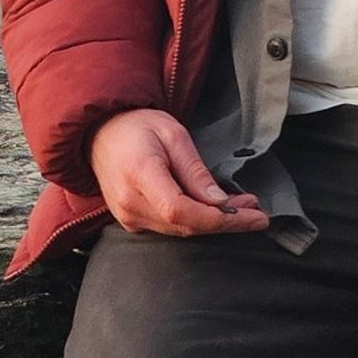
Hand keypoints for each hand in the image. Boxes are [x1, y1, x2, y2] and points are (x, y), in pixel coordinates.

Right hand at [87, 109, 270, 237]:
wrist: (101, 133)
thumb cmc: (137, 126)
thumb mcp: (172, 134)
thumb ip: (195, 170)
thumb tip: (219, 201)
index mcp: (140, 175)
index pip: (183, 211)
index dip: (221, 219)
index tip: (253, 216)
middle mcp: (130, 204)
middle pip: (186, 226)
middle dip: (227, 221)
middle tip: (256, 211)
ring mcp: (128, 217)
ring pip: (180, 231)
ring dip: (214, 223)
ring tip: (243, 208)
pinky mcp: (131, 221)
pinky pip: (169, 228)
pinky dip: (196, 222)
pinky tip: (215, 211)